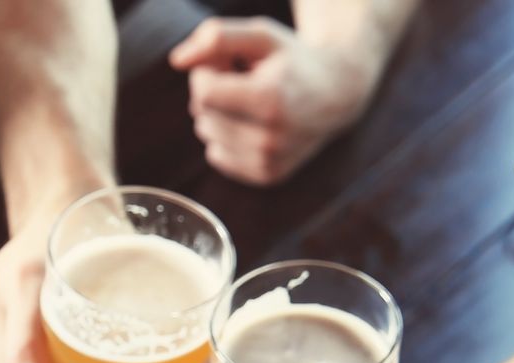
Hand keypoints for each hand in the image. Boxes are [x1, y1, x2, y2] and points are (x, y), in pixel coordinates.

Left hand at [170, 17, 382, 184]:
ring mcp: (269, 161)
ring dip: (218, 114)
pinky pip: (217, 156)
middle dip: (211, 92)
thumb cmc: (293, 60)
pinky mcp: (266, 176)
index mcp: (270, 100)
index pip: (203, 92)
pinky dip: (226, 137)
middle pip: (203, 115)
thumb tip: (176, 60)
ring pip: (207, 136)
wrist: (337, 94)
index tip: (225, 63)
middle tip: (241, 79)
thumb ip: (217, 37)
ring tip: (248, 100)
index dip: (205, 73)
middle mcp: (270, 138)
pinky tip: (251, 122)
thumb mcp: (261, 36)